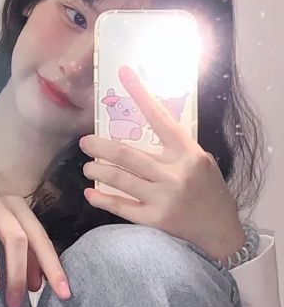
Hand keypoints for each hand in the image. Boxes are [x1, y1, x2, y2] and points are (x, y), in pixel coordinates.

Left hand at [79, 66, 244, 261]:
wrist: (221, 232)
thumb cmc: (210, 191)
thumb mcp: (200, 161)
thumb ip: (174, 148)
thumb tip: (143, 130)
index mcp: (187, 152)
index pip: (160, 117)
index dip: (140, 94)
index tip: (123, 74)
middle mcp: (174, 173)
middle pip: (127, 154)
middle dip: (100, 146)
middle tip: (85, 142)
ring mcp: (163, 198)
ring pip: (120, 179)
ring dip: (97, 171)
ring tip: (88, 167)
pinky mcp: (155, 220)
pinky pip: (122, 207)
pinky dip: (103, 200)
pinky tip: (90, 194)